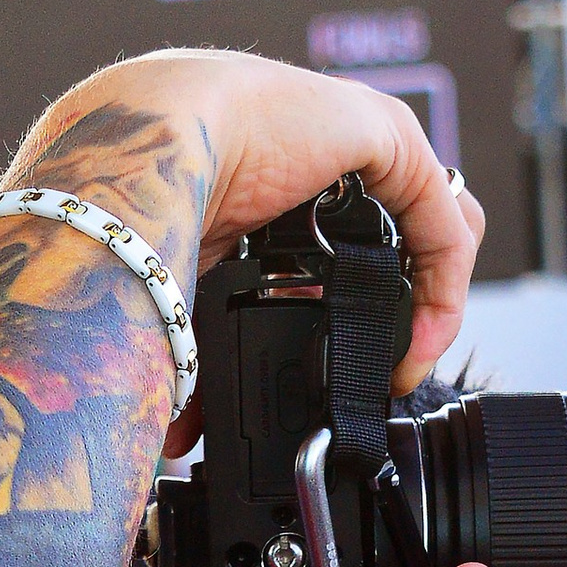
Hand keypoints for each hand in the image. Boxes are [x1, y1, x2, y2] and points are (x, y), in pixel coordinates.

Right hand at [21, 49, 483, 392]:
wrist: (136, 153)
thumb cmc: (125, 200)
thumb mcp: (173, 289)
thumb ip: (190, 341)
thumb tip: (171, 432)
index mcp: (262, 174)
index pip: (338, 238)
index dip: (354, 311)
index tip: (344, 382)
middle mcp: (312, 150)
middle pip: (400, 229)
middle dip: (403, 306)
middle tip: (383, 373)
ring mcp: (352, 136)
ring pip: (435, 221)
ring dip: (430, 297)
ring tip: (404, 361)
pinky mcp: (386, 135)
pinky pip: (442, 221)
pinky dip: (442, 290)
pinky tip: (418, 341)